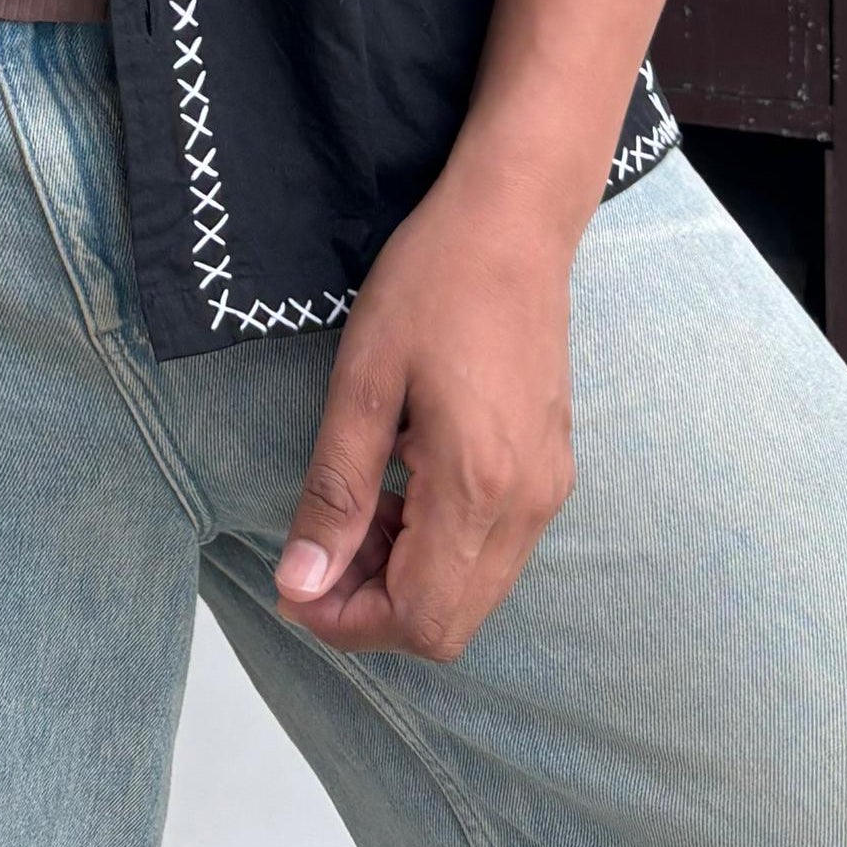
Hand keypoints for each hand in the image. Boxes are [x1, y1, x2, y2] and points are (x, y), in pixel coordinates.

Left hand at [272, 159, 584, 660]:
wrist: (514, 223)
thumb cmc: (432, 283)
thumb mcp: (363, 380)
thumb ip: (336, 491)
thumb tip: (301, 582)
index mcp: (478, 486)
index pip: (420, 618)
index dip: (349, 622)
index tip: (295, 582)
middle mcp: (528, 506)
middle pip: (450, 624)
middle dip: (373, 608)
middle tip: (318, 550)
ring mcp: (548, 491)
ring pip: (473, 593)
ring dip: (406, 579)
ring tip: (356, 510)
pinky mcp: (551, 471)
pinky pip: (495, 552)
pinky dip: (440, 549)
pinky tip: (402, 487)